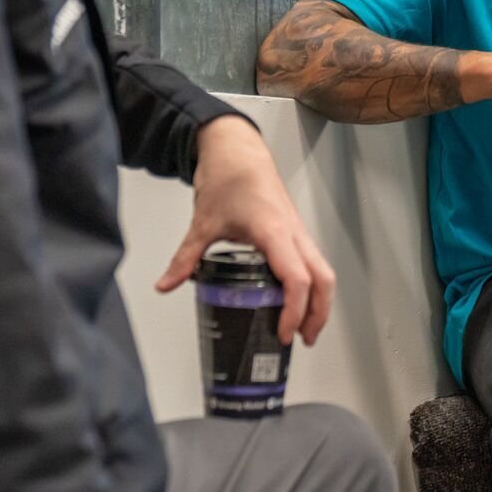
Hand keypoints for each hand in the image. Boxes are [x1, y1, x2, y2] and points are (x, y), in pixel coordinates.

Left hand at [155, 115, 335, 346]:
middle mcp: (294, 233)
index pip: (297, 279)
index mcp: (274, 233)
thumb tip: (167, 284)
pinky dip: (312, 285)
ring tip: (303, 327)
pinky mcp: (295, 230)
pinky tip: (295, 299)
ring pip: (324, 270)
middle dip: (318, 313)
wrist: (239, 151)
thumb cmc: (229, 178)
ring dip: (320, 301)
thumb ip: (186, 258)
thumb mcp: (203, 223)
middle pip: (323, 279)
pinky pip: (314, 261)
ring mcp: (298, 231)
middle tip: (302, 340)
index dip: (295, 311)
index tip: (284, 333)